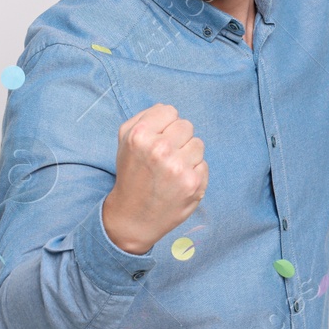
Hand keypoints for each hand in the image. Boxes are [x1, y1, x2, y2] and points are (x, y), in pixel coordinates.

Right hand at [102, 103, 207, 254]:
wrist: (133, 217)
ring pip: (198, 143)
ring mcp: (178, 167)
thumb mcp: (125, 141)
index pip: (169, 111)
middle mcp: (160, 149)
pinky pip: (203, 164)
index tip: (156, 140)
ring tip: (171, 170)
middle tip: (164, 158)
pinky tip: (178, 183)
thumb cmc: (131, 174)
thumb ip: (145, 117)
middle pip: (186, 125)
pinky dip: (193, 173)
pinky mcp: (194, 183)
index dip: (164, 125)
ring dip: (187, 155)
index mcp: (140, 135)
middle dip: (177, 139)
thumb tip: (168, 110)